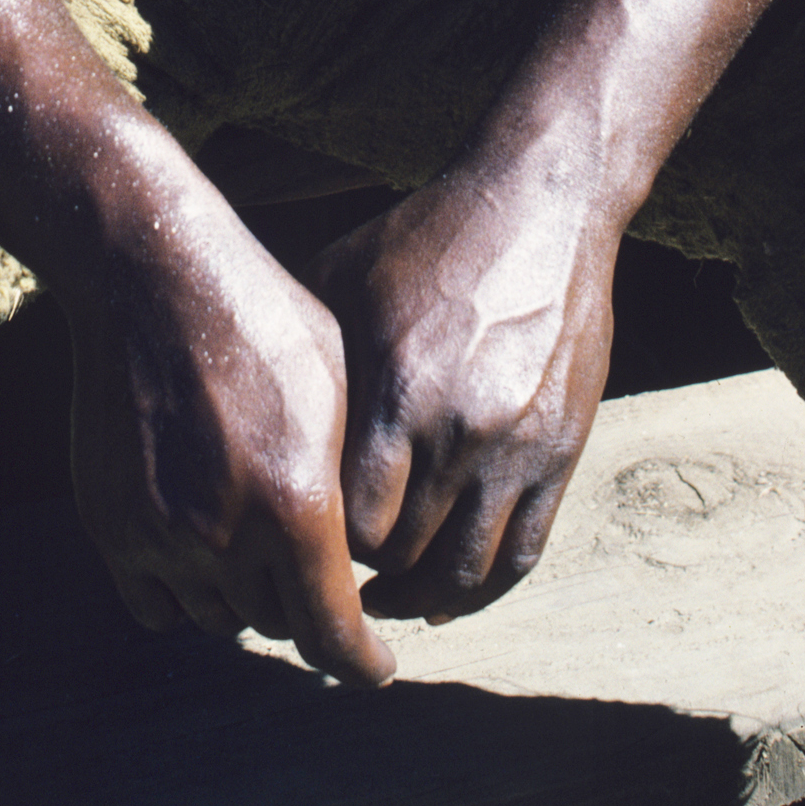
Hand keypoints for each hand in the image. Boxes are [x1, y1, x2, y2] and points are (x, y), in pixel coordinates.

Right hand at [68, 205, 395, 686]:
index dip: (360, 662)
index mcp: (296, 504)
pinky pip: (155, 605)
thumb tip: (370, 554)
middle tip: (313, 574)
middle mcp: (225, 535)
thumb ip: (352, 483)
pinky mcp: (111, 525)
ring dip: (243, 598)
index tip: (373, 667)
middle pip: (275, 623)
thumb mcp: (339, 389)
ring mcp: (160, 534)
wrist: (151, 277)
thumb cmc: (262, 319)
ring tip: (256, 549)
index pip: (332, 635)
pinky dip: (183, 595)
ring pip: (216, 616)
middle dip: (302, 606)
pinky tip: (202, 554)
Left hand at [306, 166, 616, 621]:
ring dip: (420, 599)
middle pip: (401, 553)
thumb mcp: (342, 277)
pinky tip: (447, 595)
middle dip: (362, 575)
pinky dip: (482, 588)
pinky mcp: (562, 450)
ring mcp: (518, 445)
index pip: (347, 521)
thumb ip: (303, 355)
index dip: (320, 541)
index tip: (300, 536)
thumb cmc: (425, 238)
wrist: (538, 205)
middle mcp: (459, 429)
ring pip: (463, 570)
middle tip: (332, 577)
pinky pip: (522, 552)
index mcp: (397, 390)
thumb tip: (243, 408)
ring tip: (388, 600)